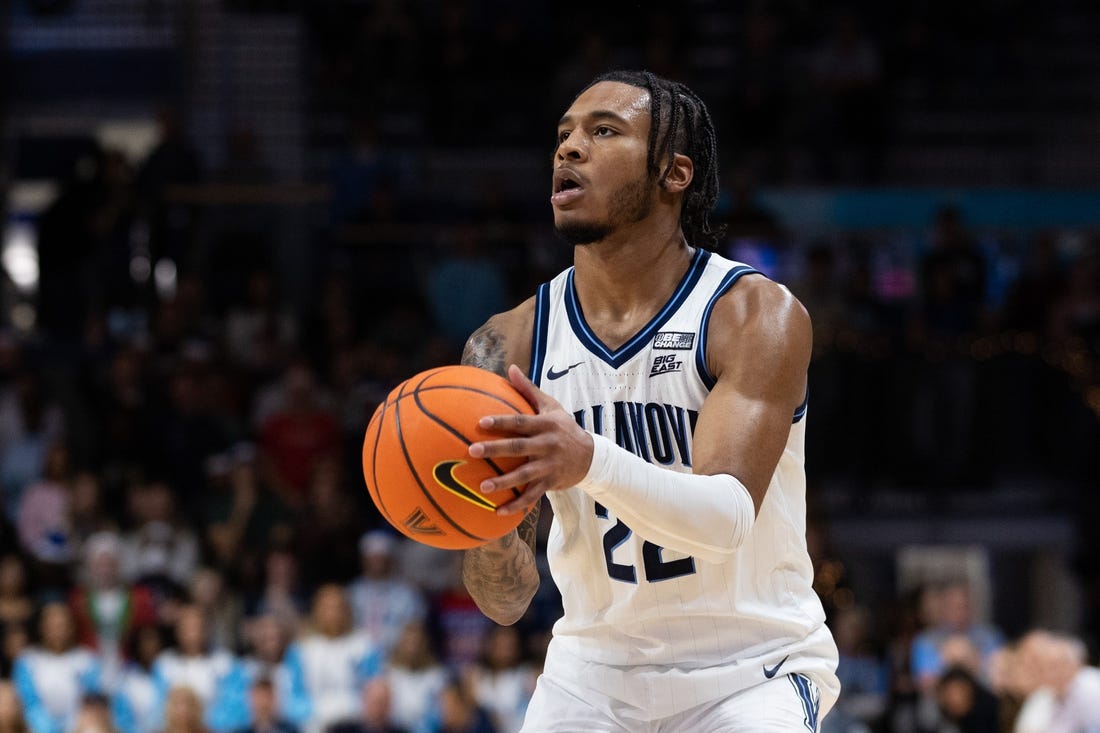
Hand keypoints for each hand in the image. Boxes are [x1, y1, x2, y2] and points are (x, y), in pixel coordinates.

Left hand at [468, 364, 592, 514]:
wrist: (591, 456)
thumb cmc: (564, 427)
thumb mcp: (551, 406)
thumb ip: (528, 390)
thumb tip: (510, 368)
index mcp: (545, 425)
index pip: (520, 422)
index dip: (502, 422)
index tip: (481, 422)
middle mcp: (547, 445)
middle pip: (518, 448)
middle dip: (496, 449)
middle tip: (472, 451)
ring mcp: (549, 466)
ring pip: (524, 475)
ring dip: (504, 482)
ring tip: (483, 487)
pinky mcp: (550, 483)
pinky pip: (532, 496)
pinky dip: (517, 505)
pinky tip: (499, 511)